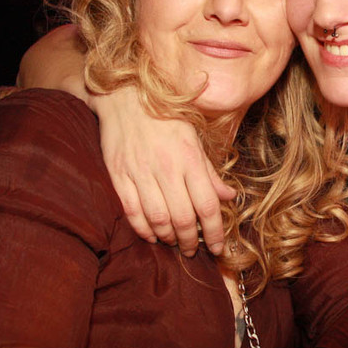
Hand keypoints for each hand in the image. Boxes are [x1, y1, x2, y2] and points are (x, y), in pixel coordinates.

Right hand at [90, 88, 235, 255]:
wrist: (124, 97)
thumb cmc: (164, 118)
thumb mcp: (194, 139)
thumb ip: (210, 172)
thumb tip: (229, 197)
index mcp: (189, 158)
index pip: (208, 205)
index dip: (215, 231)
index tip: (217, 247)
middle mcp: (166, 167)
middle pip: (184, 218)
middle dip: (191, 241)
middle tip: (193, 250)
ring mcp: (140, 172)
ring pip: (158, 219)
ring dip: (168, 238)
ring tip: (174, 242)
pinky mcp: (118, 175)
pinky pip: (132, 211)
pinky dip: (143, 229)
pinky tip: (152, 235)